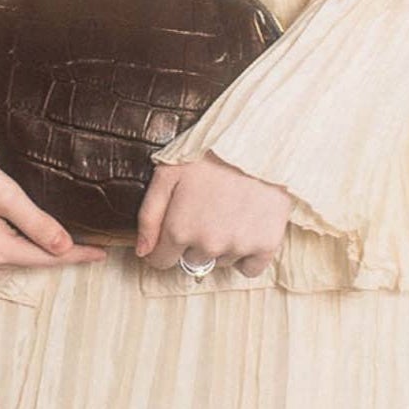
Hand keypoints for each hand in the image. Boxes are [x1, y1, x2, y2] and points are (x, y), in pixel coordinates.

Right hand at [0, 159, 108, 279]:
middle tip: (76, 248)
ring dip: (21, 256)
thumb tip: (65, 247)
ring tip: (41, 246)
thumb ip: (37, 223)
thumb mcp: (5, 195)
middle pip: (23, 262)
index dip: (76, 255)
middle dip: (49, 256)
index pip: (46, 258)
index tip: (100, 254)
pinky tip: (0, 239)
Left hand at [134, 152, 290, 276]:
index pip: (161, 261)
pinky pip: (250, 268)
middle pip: (192, 261)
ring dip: (221, 244)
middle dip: (194, 241)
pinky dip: (247, 253)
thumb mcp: (168, 172)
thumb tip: (142, 251)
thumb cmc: (211, 153)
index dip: (164, 247)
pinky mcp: (266, 246)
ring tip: (228, 209)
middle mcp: (207, 245)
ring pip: (220, 261)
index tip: (174, 229)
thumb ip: (149, 214)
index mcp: (179, 229)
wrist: (259, 139)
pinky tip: (247, 225)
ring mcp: (238, 247)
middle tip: (206, 208)